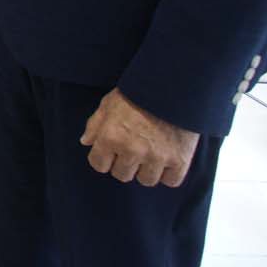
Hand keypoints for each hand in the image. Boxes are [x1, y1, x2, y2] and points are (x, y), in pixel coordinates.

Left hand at [80, 88, 199, 186]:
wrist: (173, 86)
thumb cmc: (137, 93)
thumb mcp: (109, 103)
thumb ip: (95, 124)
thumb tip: (86, 142)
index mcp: (110, 137)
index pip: (98, 165)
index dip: (103, 158)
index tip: (110, 152)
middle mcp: (132, 150)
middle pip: (122, 175)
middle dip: (124, 163)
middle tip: (133, 149)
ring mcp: (156, 157)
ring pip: (146, 180)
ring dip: (147, 169)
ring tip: (151, 152)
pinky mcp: (179, 160)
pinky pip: (171, 181)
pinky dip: (169, 172)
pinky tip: (167, 158)